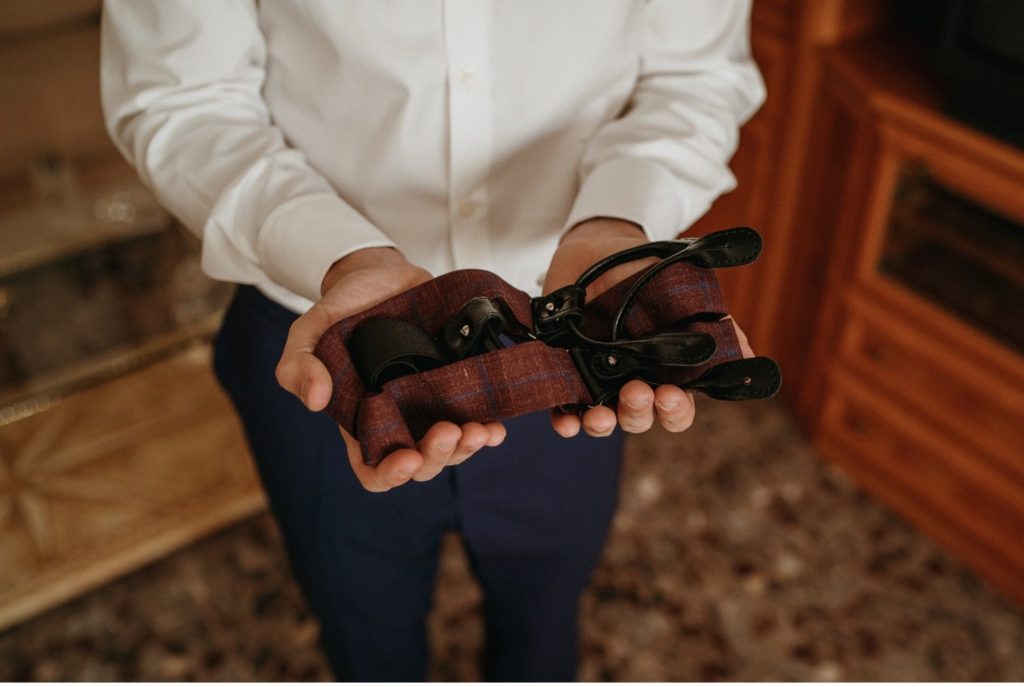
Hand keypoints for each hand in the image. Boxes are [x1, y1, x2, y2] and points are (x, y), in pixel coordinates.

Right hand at [275, 247, 505, 491]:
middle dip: (437, 457)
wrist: (383, 275)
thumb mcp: (309, 330)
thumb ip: (297, 364)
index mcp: (360, 420)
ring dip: (467, 446)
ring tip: (478, 430)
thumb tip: (315, 400)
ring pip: (452, 447)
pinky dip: (488, 430)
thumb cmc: (342, 309)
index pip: (374, 470)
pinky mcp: (455, 385)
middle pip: (421, 463)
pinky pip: (476, 418)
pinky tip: (495, 426)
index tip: (406, 459)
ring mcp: (430, 405)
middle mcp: (399, 420)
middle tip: (447, 431)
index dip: (390, 475)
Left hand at [542, 218, 753, 438]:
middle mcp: (632, 382)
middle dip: (639, 412)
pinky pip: (563, 407)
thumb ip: (716, 323)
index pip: (675, 409)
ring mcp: (597, 380)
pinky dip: (565, 420)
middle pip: (639, 417)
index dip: (675, 410)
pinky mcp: (565, 372)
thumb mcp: (685, 291)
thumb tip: (749, 357)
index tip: (670, 395)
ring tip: (600, 414)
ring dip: (602, 423)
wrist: (598, 249)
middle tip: (636, 391)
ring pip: (603, 418)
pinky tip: (566, 422)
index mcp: (664, 372)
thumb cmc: (647, 275)